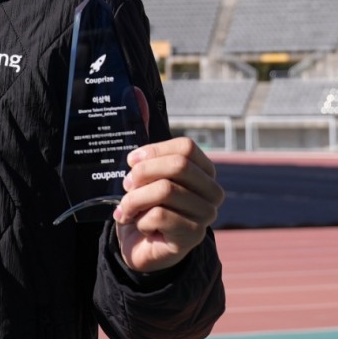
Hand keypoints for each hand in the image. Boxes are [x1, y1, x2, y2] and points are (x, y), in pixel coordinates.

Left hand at [112, 89, 224, 273]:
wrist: (141, 246)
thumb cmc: (145, 205)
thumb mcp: (143, 171)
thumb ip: (143, 135)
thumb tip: (133, 92)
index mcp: (204, 170)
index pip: (185, 148)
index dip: (154, 151)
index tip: (131, 161)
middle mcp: (212, 192)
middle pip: (177, 167)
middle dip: (143, 174)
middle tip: (125, 185)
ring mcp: (206, 216)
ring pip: (165, 192)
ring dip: (135, 199)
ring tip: (125, 208)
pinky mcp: (192, 237)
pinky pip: (160, 216)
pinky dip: (140, 219)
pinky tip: (137, 225)